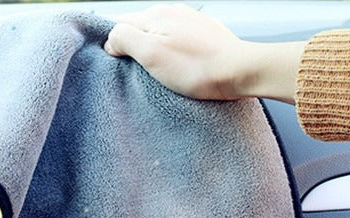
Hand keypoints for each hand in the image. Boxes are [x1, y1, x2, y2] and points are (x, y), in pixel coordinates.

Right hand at [104, 4, 304, 103]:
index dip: (114, 44)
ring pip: (160, 35)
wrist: (238, 71)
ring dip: (154, 51)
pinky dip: (172, 53)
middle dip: (134, 47)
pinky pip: (178, 41)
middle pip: (141, 28)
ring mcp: (190, 23)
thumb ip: (126, 39)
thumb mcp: (151, 54)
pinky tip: (176, 68)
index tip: (117, 64)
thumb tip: (111, 39)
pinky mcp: (204, 36)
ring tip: (157, 72)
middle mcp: (173, 13)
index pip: (121, 23)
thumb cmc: (196, 68)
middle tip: (137, 72)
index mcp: (156, 15)